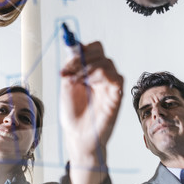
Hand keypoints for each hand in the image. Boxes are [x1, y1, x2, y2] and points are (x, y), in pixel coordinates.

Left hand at [60, 41, 122, 183]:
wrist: (77, 135)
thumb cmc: (73, 115)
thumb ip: (71, 68)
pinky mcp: (116, 94)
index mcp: (88, 71)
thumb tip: (73, 50)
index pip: (90, 49)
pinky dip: (100, 76)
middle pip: (99, 50)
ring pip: (106, 61)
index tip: (68, 57)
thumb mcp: (66, 87)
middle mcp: (100, 75)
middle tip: (69, 70)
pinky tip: (89, 84)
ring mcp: (109, 83)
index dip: (79, 49)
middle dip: (82, 57)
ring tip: (76, 81)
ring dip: (88, 67)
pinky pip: (115, 77)